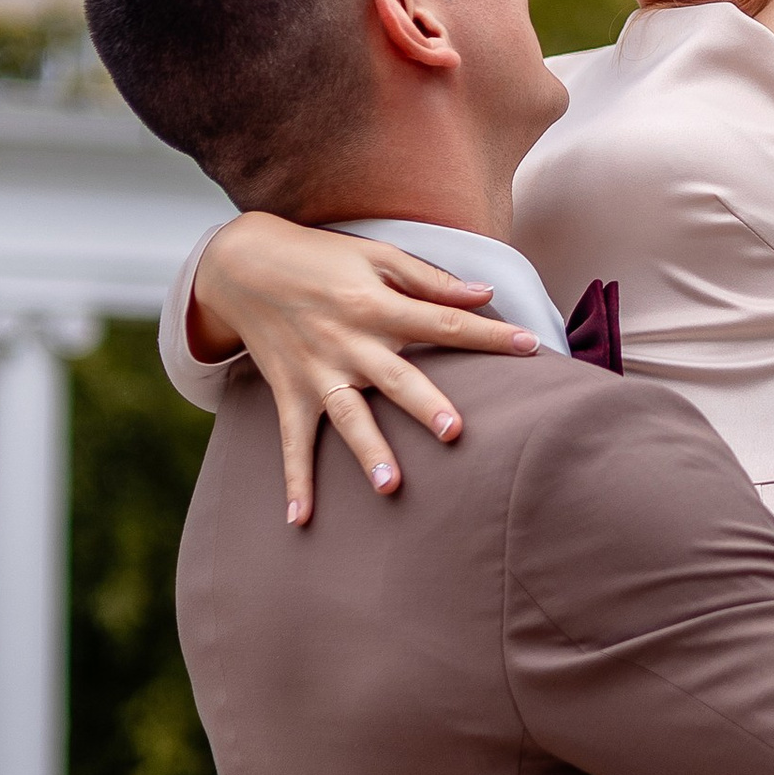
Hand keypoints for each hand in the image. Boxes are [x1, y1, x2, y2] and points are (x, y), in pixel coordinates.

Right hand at [186, 212, 540, 525]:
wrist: (242, 264)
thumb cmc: (321, 258)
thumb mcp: (377, 254)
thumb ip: (431, 280)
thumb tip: (487, 296)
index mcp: (376, 305)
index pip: (443, 322)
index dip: (488, 335)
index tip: (531, 347)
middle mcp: (349, 342)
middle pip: (396, 378)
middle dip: (424, 405)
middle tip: (455, 432)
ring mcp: (317, 372)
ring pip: (348, 416)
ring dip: (368, 451)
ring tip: (391, 487)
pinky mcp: (289, 392)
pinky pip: (293, 441)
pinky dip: (296, 481)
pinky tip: (300, 520)